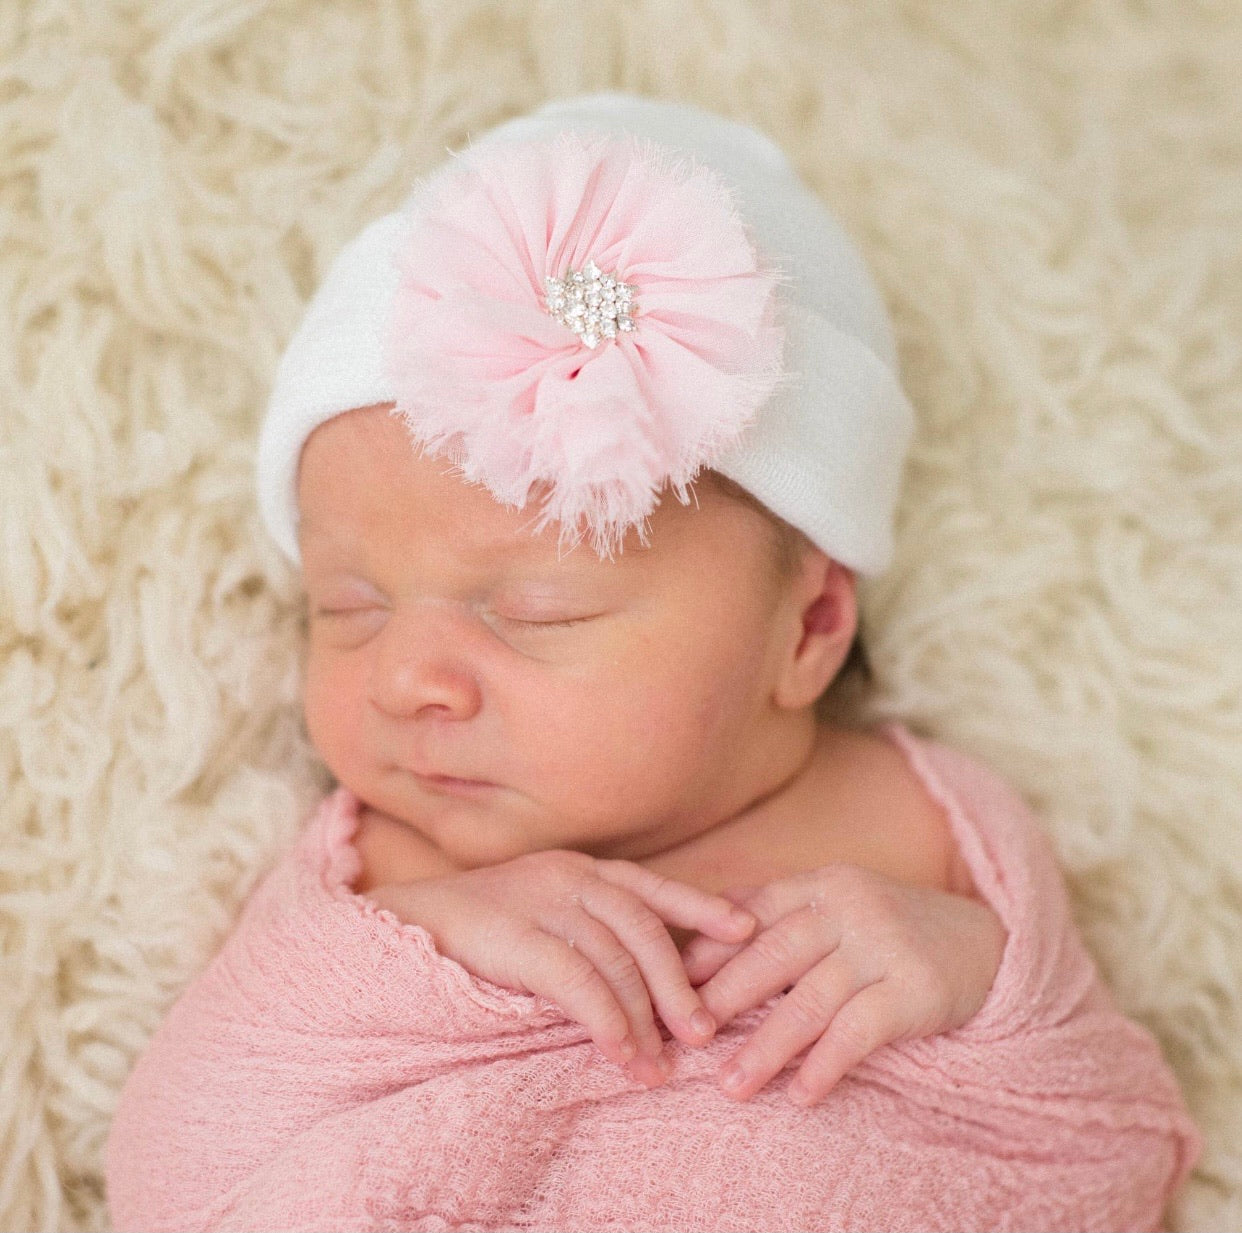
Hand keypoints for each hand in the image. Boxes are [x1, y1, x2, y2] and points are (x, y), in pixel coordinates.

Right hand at [367, 851, 756, 1086]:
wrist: (407, 923)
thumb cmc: (484, 930)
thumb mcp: (546, 915)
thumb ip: (592, 931)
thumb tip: (655, 979)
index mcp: (581, 869)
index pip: (651, 886)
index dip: (700, 908)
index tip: (746, 929)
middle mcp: (569, 876)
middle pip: (643, 927)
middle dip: (677, 983)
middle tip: (702, 1033)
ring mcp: (541, 900)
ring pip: (615, 957)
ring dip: (643, 1016)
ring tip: (660, 1065)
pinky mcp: (516, 934)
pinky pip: (577, 980)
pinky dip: (605, 1019)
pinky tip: (619, 1051)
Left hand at [679, 864, 1006, 1105]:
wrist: (984, 943)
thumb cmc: (889, 928)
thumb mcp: (837, 902)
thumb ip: (778, 909)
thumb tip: (701, 925)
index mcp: (822, 885)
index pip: (756, 913)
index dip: (710, 948)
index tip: (669, 983)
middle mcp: (849, 908)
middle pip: (775, 954)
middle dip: (725, 998)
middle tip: (687, 1036)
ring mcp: (884, 948)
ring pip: (811, 1000)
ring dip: (767, 1048)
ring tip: (731, 1086)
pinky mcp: (915, 990)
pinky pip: (860, 1032)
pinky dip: (826, 1065)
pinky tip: (800, 1095)